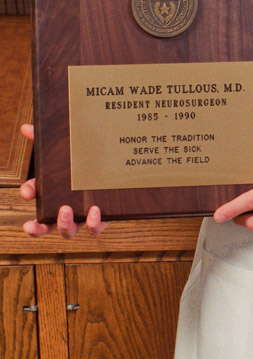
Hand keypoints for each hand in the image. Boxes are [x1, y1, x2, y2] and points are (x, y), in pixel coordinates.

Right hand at [19, 124, 106, 238]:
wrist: (120, 166)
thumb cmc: (87, 159)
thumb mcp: (70, 147)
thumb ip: (47, 138)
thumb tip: (27, 127)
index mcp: (55, 190)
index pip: (35, 194)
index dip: (29, 193)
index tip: (27, 191)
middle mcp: (67, 206)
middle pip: (46, 225)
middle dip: (39, 227)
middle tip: (36, 221)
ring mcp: (83, 215)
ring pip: (69, 231)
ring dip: (63, 225)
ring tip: (65, 210)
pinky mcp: (103, 217)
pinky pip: (96, 228)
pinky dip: (93, 223)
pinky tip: (94, 211)